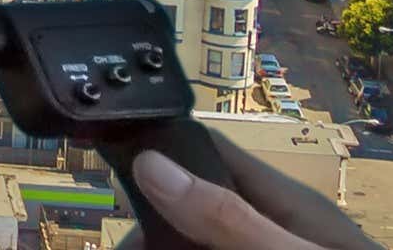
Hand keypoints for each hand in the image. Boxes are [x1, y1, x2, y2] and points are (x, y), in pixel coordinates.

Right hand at [129, 151, 383, 249]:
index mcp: (284, 204)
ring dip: (163, 247)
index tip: (108, 171)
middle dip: (151, 231)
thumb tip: (155, 164)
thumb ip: (228, 218)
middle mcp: (272, 230)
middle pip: (192, 211)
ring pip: (199, 245)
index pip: (208, 151)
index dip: (157, 152)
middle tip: (124, 249)